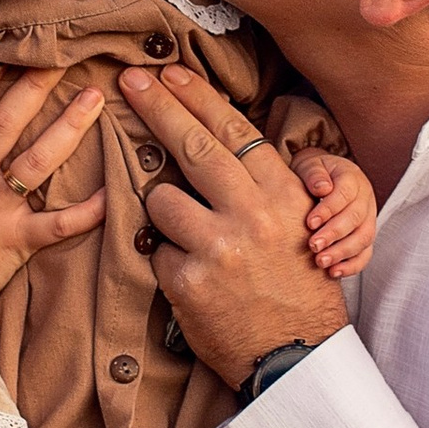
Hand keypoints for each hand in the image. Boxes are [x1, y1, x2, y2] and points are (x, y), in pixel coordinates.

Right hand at [0, 62, 107, 307]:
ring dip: (68, 127)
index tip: (20, 48)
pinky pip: (58, 223)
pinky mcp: (16, 241)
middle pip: (7, 123)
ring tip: (94, 98)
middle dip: (35, 87)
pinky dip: (87, 209)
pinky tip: (113, 190)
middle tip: (64, 57)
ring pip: (36, 161)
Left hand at [116, 63, 346, 384]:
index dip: (197, 97)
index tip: (170, 72)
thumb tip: (211, 138)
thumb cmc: (297, 285)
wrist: (296, 355)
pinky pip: (158, 250)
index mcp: (283, 195)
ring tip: (190, 236)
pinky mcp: (189, 281)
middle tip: (130, 80)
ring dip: (164, 210)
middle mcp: (253, 214)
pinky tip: (193, 279)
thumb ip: (259, 184)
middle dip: (157, 107)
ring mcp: (219, 247)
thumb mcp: (297, 223)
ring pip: (162, 199)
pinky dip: (168, 260)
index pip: (233, 131)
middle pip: (193, 147)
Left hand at [292, 149, 377, 278]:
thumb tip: (322, 188)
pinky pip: (366, 253)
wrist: (323, 179)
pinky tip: (334, 272)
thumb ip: (315, 174)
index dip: (328, 210)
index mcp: (352, 178)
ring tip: (321, 262)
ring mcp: (368, 219)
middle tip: (313, 246)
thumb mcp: (311, 165)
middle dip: (334, 234)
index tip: (310, 223)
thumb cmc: (315, 174)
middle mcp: (365, 199)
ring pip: (364, 238)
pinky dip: (352, 265)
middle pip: (356, 219)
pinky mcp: (365, 236)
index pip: (345, 194)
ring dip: (343, 252)